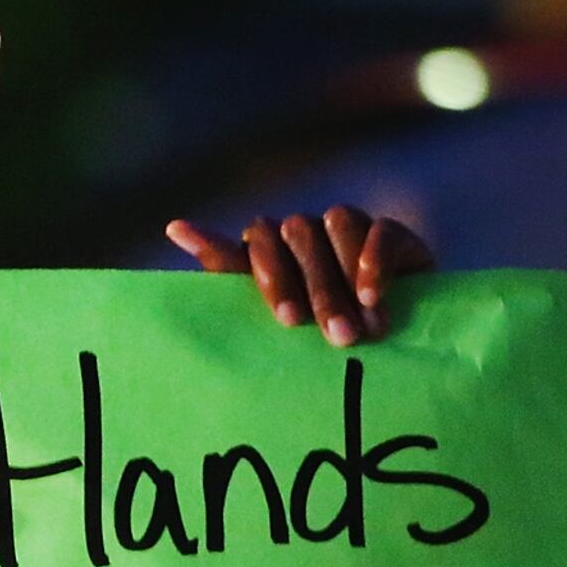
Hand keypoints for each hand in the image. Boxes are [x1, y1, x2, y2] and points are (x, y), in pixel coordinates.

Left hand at [163, 204, 435, 345]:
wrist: (391, 343)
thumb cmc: (316, 338)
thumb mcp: (274, 321)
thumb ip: (230, 274)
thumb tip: (174, 225)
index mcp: (268, 252)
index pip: (253, 243)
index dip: (266, 273)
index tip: (284, 317)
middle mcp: (303, 233)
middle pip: (295, 235)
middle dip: (315, 290)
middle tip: (334, 338)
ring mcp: (344, 228)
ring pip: (335, 223)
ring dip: (347, 278)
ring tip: (362, 331)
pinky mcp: (389, 232)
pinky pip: (378, 229)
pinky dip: (374, 262)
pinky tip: (374, 298)